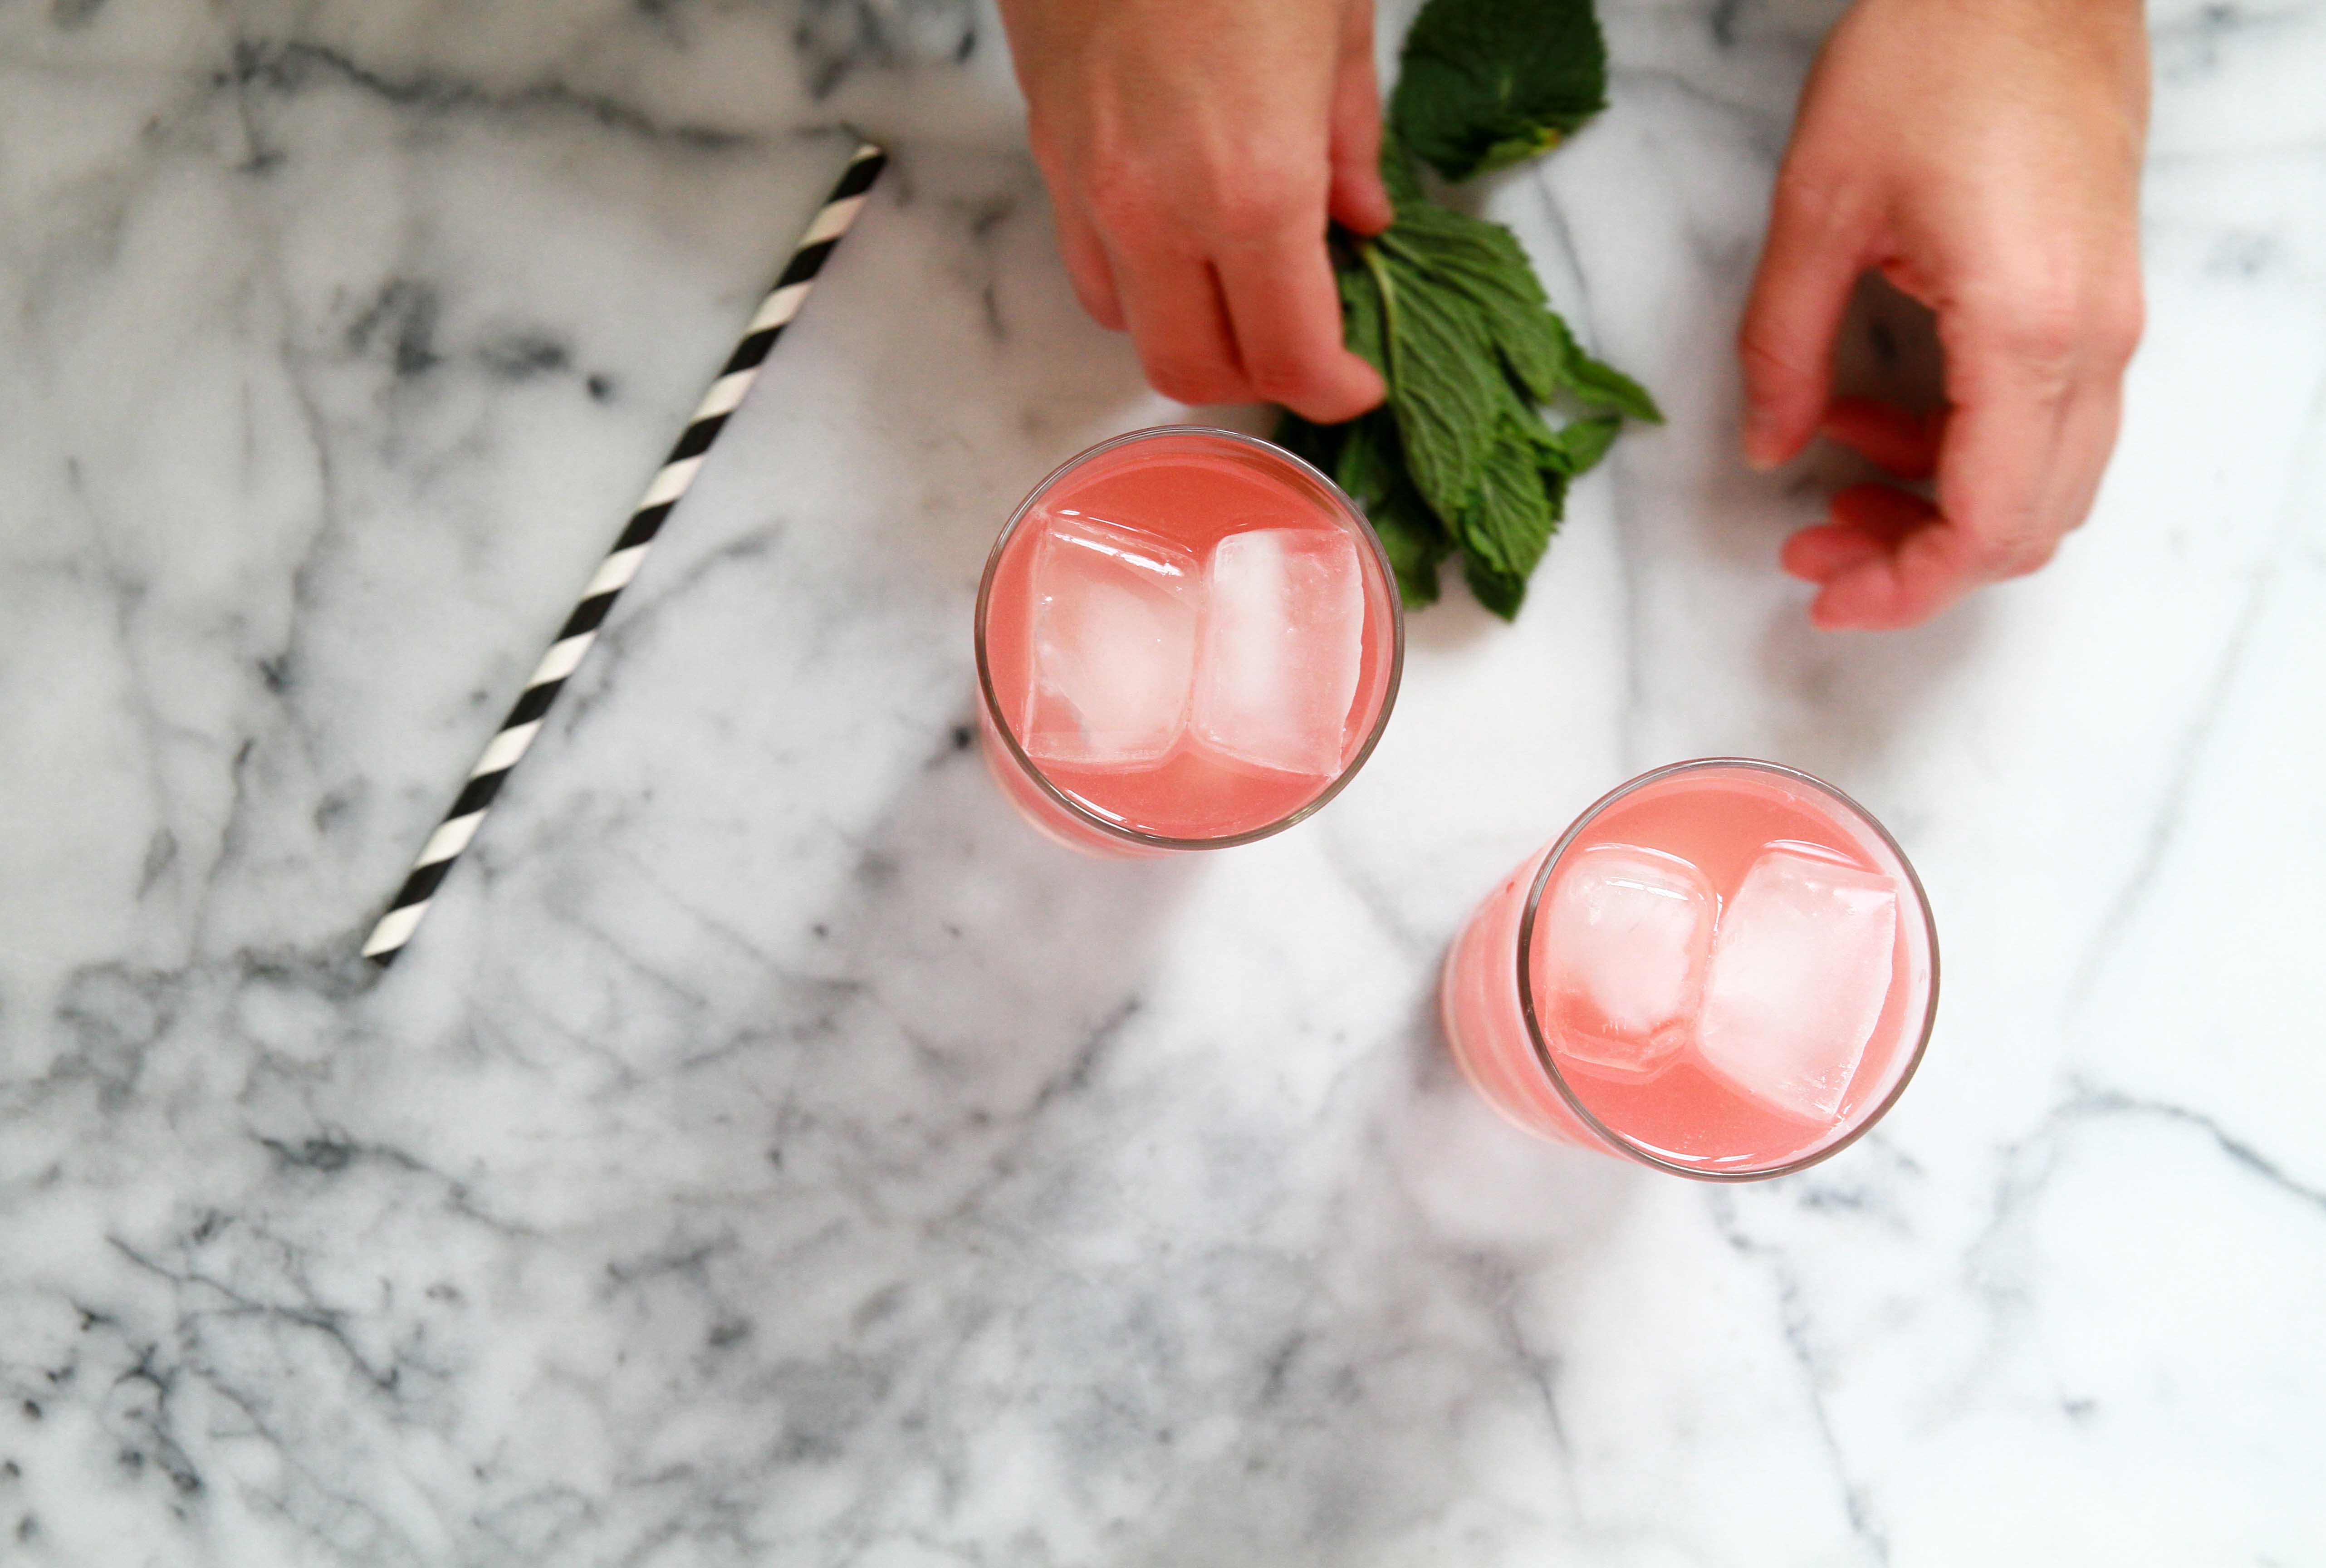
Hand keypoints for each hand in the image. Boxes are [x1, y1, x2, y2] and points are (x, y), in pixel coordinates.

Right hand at [996, 0, 1391, 422]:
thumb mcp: (1337, 21)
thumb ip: (1350, 138)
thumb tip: (1362, 219)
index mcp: (1253, 188)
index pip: (1287, 353)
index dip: (1330, 389)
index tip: (1357, 382)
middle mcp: (1158, 209)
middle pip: (1190, 368)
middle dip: (1254, 379)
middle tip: (1302, 350)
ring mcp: (1088, 184)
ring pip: (1126, 323)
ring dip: (1188, 330)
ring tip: (1239, 291)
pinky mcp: (1047, 146)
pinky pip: (1086, 258)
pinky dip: (1136, 277)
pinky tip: (1179, 236)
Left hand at [1738, 0, 2148, 628]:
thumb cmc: (1932, 60)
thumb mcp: (1815, 211)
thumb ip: (1781, 350)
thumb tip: (1767, 450)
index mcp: (2025, 332)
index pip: (1984, 525)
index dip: (1904, 587)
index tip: (1825, 597)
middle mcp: (2093, 342)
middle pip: (2024, 526)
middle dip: (1913, 561)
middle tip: (1812, 552)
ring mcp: (2109, 322)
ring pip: (2044, 483)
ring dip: (1939, 511)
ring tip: (1834, 492)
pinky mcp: (2098, 298)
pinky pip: (2047, 421)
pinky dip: (1966, 451)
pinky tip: (1876, 419)